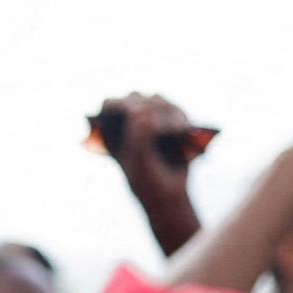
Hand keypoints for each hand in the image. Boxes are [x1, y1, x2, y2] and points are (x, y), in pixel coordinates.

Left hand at [95, 91, 205, 256]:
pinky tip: (183, 130)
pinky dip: (179, 117)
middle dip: (147, 108)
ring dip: (166, 112)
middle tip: (155, 126)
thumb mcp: (139, 160)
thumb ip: (139, 134)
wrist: (168, 195)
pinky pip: (175, 108)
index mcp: (111, 132)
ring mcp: (151, 119)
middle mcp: (129, 123)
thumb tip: (145, 112)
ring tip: (176, 131)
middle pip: (135, 97)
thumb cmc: (147, 180)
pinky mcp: (171, 122)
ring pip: (157, 99)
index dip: (119, 104)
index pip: (110, 104)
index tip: (132, 115)